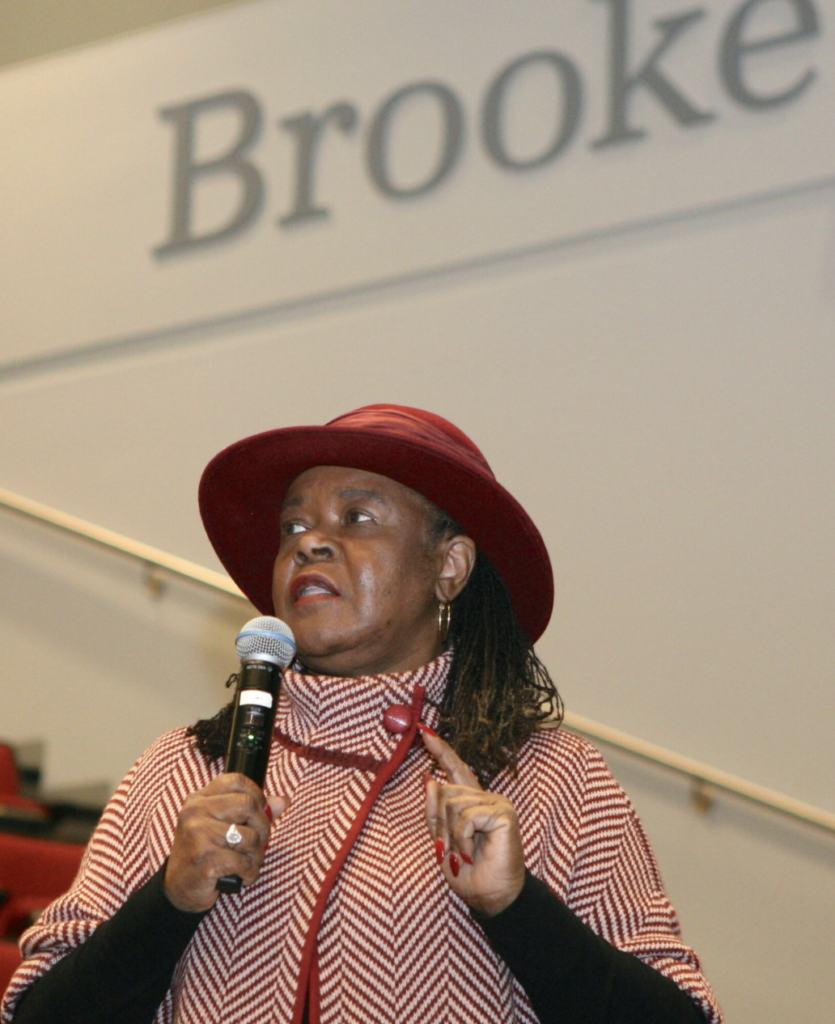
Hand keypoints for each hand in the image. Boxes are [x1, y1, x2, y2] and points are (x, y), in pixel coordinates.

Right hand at [164, 773, 288, 912]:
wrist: (177, 889)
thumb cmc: (204, 853)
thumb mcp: (222, 826)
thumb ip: (252, 812)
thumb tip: (283, 801)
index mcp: (199, 799)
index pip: (236, 780)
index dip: (256, 794)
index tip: (259, 811)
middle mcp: (196, 812)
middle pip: (247, 805)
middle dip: (263, 828)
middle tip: (259, 843)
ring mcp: (198, 835)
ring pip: (250, 837)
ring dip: (257, 856)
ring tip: (248, 863)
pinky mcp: (205, 860)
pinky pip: (244, 862)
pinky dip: (250, 873)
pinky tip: (243, 876)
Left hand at [422, 730, 524, 917]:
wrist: (489, 898)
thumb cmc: (468, 873)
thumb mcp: (441, 841)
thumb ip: (435, 812)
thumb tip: (429, 778)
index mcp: (472, 803)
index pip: (456, 770)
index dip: (441, 751)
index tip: (424, 732)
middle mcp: (486, 798)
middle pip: (446, 791)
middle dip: (440, 823)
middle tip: (451, 850)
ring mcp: (497, 804)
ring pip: (453, 803)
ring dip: (451, 835)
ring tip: (464, 854)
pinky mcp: (503, 813)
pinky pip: (467, 816)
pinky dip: (462, 838)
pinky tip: (472, 853)